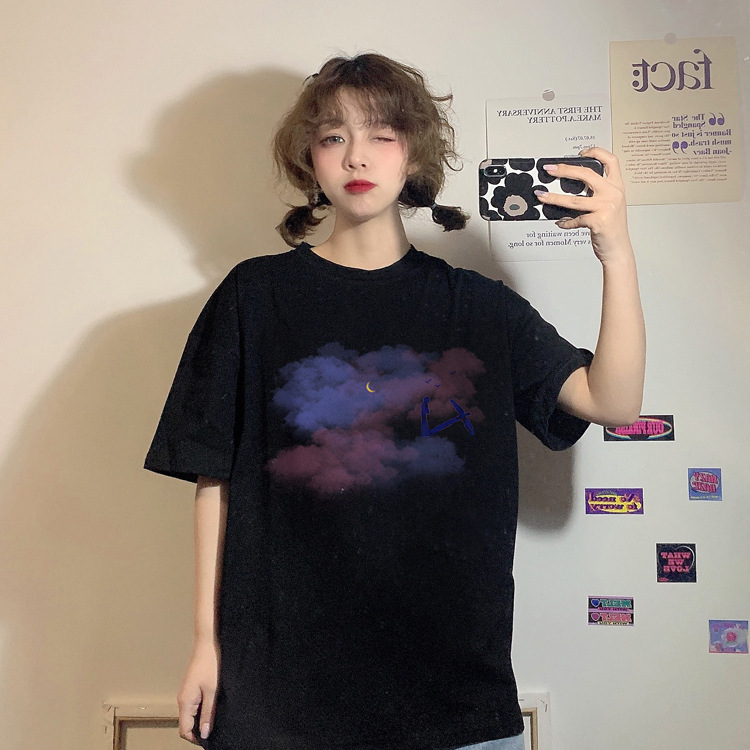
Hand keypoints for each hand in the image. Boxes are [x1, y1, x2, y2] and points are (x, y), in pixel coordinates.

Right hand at [177, 640, 220, 744]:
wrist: (207, 643)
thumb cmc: (210, 663)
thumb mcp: (212, 691)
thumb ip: (208, 713)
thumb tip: (204, 732)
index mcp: (185, 701)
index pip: (184, 729)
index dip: (195, 738)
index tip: (208, 740)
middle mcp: (183, 698)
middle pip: (186, 723)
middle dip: (198, 729)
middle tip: (214, 731)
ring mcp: (186, 693)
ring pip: (191, 714)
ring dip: (201, 719)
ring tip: (215, 720)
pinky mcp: (191, 687)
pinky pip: (194, 705)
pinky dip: (201, 710)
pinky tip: (212, 707)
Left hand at [535, 147, 630, 263]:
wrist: (618, 250)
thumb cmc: (612, 229)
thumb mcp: (610, 206)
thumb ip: (598, 194)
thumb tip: (572, 188)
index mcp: (617, 187)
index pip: (611, 161)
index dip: (596, 152)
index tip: (581, 153)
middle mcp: (613, 194)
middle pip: (587, 174)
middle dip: (565, 170)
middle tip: (550, 169)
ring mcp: (606, 207)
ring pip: (574, 199)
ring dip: (554, 198)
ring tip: (542, 195)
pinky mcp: (598, 221)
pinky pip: (575, 219)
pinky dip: (565, 222)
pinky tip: (560, 222)